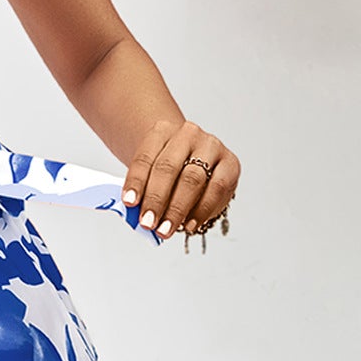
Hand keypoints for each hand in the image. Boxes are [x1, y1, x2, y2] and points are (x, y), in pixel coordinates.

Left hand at [121, 118, 239, 239]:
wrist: (193, 155)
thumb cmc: (168, 166)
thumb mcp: (152, 170)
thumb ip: (144, 189)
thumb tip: (138, 214)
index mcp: (161, 131)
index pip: (145, 158)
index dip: (136, 182)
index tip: (129, 203)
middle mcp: (187, 134)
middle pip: (168, 168)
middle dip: (156, 199)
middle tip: (148, 223)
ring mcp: (211, 147)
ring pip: (193, 180)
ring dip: (177, 209)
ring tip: (165, 229)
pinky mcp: (230, 163)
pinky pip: (217, 189)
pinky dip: (202, 210)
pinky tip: (189, 224)